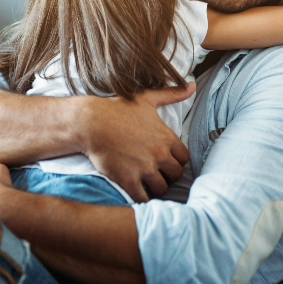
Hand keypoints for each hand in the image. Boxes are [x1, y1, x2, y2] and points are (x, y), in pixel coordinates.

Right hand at [82, 82, 194, 201]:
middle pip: (176, 175)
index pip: (185, 158)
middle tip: (158, 173)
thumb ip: (172, 94)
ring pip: (162, 189)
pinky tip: (137, 192)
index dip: (176, 161)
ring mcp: (144, 169)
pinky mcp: (128, 180)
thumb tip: (193, 85)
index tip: (167, 160)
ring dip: (156, 188)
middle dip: (168, 175)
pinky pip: (143, 198)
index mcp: (166, 138)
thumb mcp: (147, 98)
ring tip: (148, 183)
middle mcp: (159, 154)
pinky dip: (142, 198)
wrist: (90, 123)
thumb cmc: (118, 109)